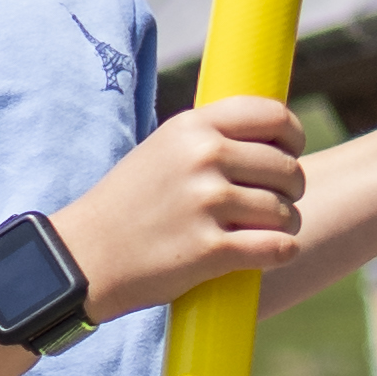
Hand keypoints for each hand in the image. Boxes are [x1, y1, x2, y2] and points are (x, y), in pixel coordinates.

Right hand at [62, 89, 308, 317]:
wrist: (83, 258)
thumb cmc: (128, 205)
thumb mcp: (161, 151)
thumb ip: (210, 138)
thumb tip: (271, 135)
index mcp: (192, 128)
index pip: (273, 117)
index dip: (293, 137)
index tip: (288, 154)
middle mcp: (202, 158)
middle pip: (287, 168)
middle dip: (290, 189)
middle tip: (271, 204)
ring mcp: (206, 204)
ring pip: (284, 211)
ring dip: (284, 225)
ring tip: (262, 231)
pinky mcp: (209, 250)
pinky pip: (276, 247)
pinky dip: (281, 252)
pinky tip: (272, 252)